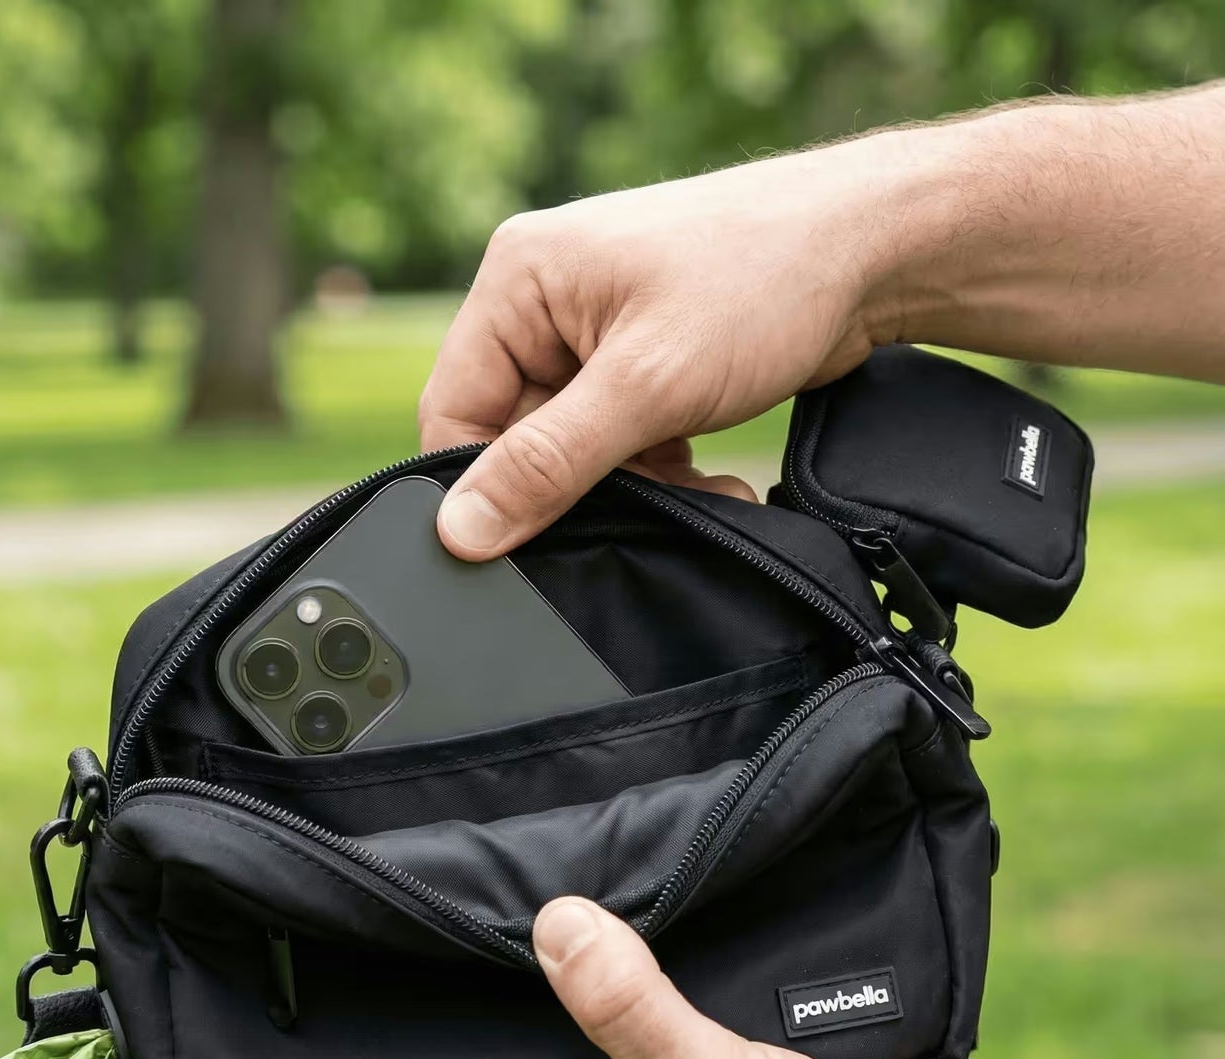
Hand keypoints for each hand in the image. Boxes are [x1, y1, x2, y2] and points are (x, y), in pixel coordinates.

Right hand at [419, 138, 930, 558]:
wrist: (877, 251)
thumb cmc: (763, 280)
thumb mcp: (644, 386)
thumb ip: (546, 464)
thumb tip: (460, 531)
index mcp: (518, 279)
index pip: (454, 409)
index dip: (485, 484)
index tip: (532, 535)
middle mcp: (545, 301)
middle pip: (517, 435)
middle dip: (582, 483)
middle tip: (645, 499)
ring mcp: (594, 332)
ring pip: (575, 449)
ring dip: (632, 483)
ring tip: (695, 486)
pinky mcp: (640, 362)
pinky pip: (618, 441)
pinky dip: (659, 470)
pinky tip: (706, 477)